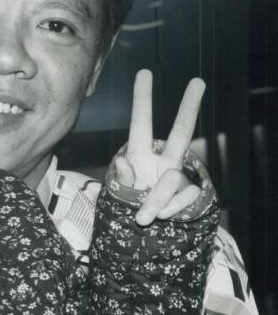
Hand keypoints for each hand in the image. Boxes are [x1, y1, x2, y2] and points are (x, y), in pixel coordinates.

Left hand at [115, 69, 205, 225]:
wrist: (143, 242)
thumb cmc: (126, 213)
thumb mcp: (116, 197)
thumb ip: (120, 180)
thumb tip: (122, 160)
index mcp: (140, 156)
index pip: (141, 124)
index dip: (143, 100)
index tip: (145, 72)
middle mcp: (163, 162)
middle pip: (181, 132)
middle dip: (189, 108)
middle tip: (198, 81)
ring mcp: (179, 178)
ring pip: (173, 179)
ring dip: (157, 199)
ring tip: (145, 217)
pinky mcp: (190, 195)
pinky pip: (185, 197)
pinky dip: (172, 208)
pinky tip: (163, 217)